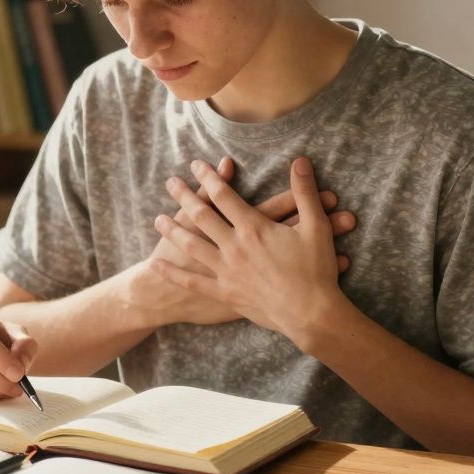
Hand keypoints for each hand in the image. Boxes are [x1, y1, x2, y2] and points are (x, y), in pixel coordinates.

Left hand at [150, 157, 350, 342]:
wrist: (310, 313)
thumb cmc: (316, 270)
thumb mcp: (316, 226)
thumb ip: (304, 192)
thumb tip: (300, 161)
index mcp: (253, 228)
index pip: (224, 196)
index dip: (209, 178)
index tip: (197, 164)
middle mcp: (234, 246)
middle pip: (202, 216)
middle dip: (184, 197)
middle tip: (171, 183)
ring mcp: (226, 271)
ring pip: (192, 245)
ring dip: (173, 230)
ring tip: (157, 219)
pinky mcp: (225, 293)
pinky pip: (193, 282)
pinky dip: (173, 273)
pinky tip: (157, 264)